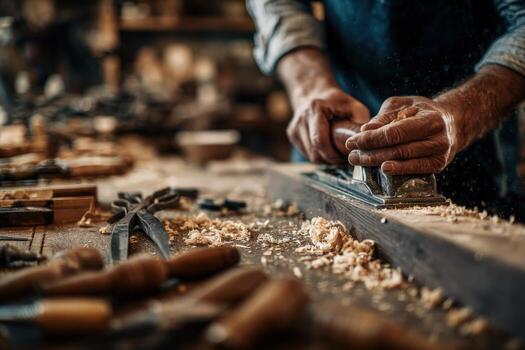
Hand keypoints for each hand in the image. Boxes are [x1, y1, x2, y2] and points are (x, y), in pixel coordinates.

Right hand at [287, 88, 369, 163]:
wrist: (315, 94)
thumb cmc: (337, 103)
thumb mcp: (354, 107)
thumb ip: (361, 122)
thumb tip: (366, 140)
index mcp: (315, 109)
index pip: (319, 140)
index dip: (332, 154)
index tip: (344, 156)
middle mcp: (301, 118)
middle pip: (314, 151)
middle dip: (330, 158)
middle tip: (342, 157)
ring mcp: (294, 127)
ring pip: (310, 155)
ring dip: (324, 158)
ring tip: (335, 151)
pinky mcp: (291, 134)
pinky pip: (306, 153)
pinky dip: (317, 155)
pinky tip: (325, 148)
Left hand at [345, 96, 461, 174]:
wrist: (452, 122)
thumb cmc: (422, 111)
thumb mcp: (403, 105)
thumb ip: (384, 117)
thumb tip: (365, 130)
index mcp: (430, 118)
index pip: (394, 132)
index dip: (371, 139)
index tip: (352, 141)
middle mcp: (438, 137)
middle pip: (397, 148)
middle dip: (370, 152)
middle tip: (351, 155)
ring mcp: (440, 153)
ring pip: (403, 159)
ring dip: (378, 162)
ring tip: (359, 161)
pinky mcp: (439, 164)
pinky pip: (415, 169)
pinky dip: (398, 170)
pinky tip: (383, 169)